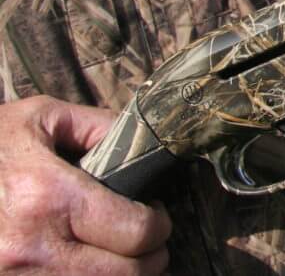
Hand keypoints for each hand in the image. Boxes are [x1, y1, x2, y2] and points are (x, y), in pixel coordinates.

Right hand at [0, 96, 170, 274]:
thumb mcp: (36, 119)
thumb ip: (96, 127)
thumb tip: (141, 142)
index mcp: (48, 197)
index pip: (138, 231)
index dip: (160, 225)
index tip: (157, 215)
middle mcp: (30, 249)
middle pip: (126, 275)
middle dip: (149, 258)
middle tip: (149, 242)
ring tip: (121, 258)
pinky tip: (84, 267)